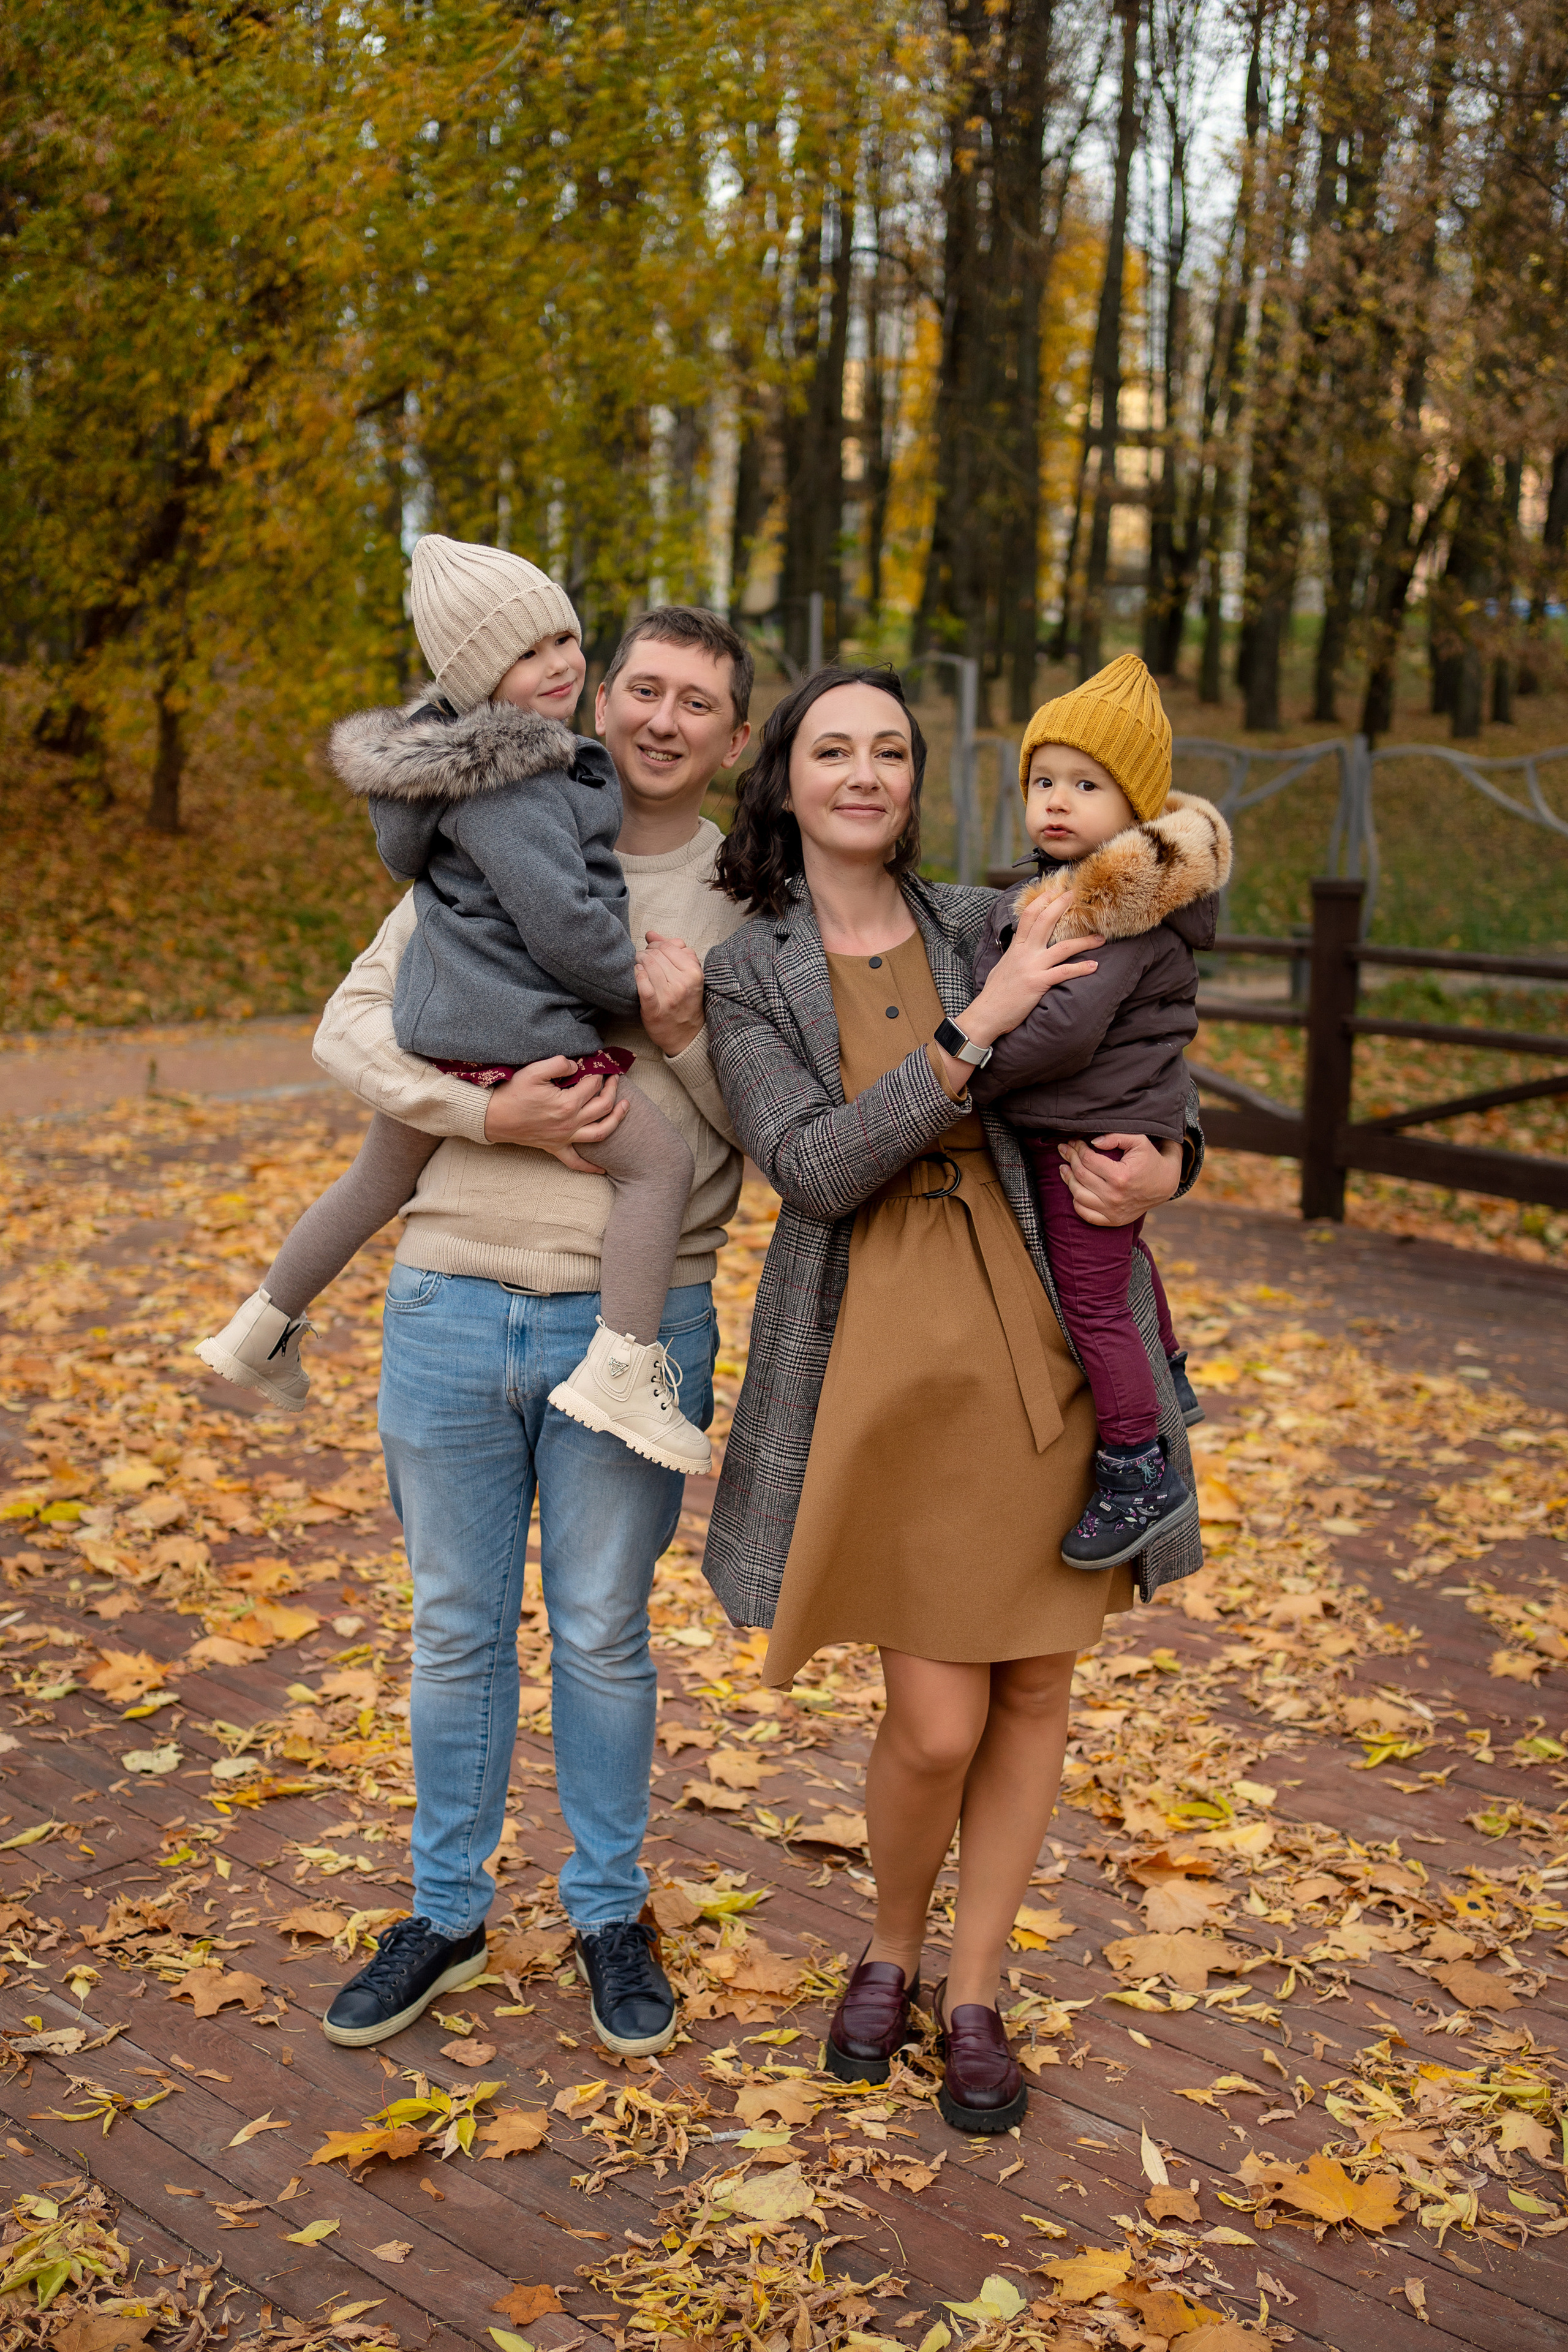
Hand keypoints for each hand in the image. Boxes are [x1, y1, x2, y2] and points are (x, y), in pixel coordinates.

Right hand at [482, 1056, 628, 1172]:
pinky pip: (576, 1162)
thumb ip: (558, 1063)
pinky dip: (591, 1167)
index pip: (593, 1085)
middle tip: (615, 1078)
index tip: (597, 1064)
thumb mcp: (533, 1071)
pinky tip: (603, 1170)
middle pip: (603, 1106)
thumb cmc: (511, 1093)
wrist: (492, 1117)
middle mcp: (570, 1123)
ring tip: (625, 1107)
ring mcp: (564, 1137)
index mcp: (567, 1103)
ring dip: (616, 1120)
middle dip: (612, 1090)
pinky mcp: (555, 1147)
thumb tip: (576, 1064)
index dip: (598, 1072)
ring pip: (600, 1133)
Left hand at [635, 931, 704, 1055]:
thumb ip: (672, 950)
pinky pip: (643, 986)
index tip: (653, 951)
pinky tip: (637, 975)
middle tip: (643, 958)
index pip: (669, 947)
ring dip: (639, 962)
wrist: (686, 1034)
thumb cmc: (686, 1001)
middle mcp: (683, 983)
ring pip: (648, 966)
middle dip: (646, 953)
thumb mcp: (687, 974)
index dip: (657, 945)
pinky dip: (637, 977)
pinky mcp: (655, 1009)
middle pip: (656, 955)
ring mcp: (669, 997)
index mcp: (694, 972)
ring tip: (639, 966)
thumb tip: (651, 934)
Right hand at [964, 886, 1103, 1045]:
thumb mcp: (1003, 966)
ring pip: (1063, 947)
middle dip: (1061, 905)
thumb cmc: (995, 994)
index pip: (1028, 916)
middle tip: (1075, 894)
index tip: (1052, 890)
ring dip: (1084, 941)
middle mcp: (1025, 953)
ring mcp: (1032, 967)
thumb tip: (1021, 947)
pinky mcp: (1038, 983)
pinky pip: (1064, 972)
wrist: (987, 1014)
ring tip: (1101, 938)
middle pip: (1045, 921)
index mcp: (1016, 947)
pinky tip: (1094, 966)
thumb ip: (1014, 954)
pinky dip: (1081, 968)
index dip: (1041, 900)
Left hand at [1056, 1133, 1181, 1227]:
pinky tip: (1075, 1189)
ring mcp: (1112, 1211)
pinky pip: (1085, 1214)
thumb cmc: (1150, 1159)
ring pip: (1078, 1195)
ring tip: (1064, 1168)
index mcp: (1120, 1176)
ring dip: (1068, 1179)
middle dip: (1070, 1159)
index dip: (1077, 1148)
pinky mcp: (1112, 1220)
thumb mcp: (1138, 1141)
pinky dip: (1076, 1201)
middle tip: (1065, 1149)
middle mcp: (1114, 1196)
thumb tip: (1092, 1142)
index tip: (1074, 1141)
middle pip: (1080, 1175)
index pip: (1088, 1160)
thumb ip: (1115, 1137)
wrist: (1165, 1184)